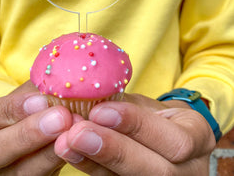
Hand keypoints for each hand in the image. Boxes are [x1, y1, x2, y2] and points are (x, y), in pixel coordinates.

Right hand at [0, 80, 73, 174]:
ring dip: (49, 152)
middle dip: (29, 134)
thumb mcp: (31, 91)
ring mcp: (6, 173)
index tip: (40, 100)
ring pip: (21, 172)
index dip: (7, 110)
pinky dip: (61, 161)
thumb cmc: (32, 103)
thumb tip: (62, 82)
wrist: (42, 125)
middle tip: (61, 118)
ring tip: (73, 131)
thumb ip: (39, 88)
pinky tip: (76, 146)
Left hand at [54, 94, 215, 175]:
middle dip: (113, 150)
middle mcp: (190, 170)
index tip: (99, 111)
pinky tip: (72, 153)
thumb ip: (124, 104)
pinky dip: (91, 168)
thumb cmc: (154, 116)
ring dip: (95, 162)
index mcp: (197, 138)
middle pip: (157, 170)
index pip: (175, 140)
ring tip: (65, 143)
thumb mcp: (148, 105)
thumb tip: (85, 94)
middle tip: (76, 133)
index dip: (136, 125)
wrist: (165, 136)